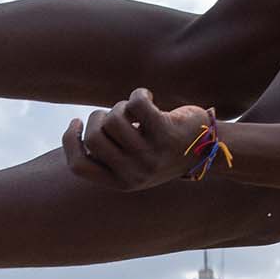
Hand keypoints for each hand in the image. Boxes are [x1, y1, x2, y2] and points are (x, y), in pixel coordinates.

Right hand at [63, 89, 215, 189]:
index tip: (77, 123)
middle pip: (94, 138)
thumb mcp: (135, 162)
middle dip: (98, 117)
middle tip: (115, 115)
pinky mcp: (166, 134)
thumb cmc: (164, 151)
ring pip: (113, 119)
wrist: (208, 149)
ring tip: (134, 110)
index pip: (79, 166)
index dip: (71, 141)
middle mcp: (135, 174)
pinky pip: (136, 104)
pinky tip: (147, 98)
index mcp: (122, 184)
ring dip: (120, 106)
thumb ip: (109, 154)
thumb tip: (78, 131)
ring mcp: (151, 155)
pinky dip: (138, 94)